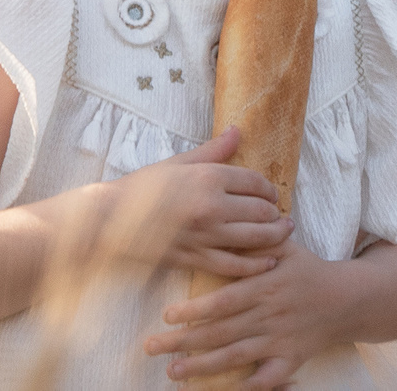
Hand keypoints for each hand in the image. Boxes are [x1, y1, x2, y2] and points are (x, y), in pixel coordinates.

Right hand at [101, 129, 290, 278]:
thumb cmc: (142, 188)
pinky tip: (269, 261)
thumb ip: (213, 151)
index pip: (254, 182)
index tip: (272, 193)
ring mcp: (205, 235)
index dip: (268, 188)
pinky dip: (257, 265)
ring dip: (276, 236)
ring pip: (255, 238)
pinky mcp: (197, 259)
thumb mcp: (178, 162)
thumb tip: (238, 130)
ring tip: (285, 232)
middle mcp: (211, 206)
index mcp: (208, 177)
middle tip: (282, 215)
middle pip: (261, 211)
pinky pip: (236, 265)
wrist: (112, 220)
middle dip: (276, 213)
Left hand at [145, 239, 345, 386]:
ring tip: (173, 372)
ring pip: (237, 357)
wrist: (347, 300)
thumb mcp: (285, 247)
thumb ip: (254, 241)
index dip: (197, 310)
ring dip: (203, 367)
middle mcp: (270, 316)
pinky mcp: (290, 360)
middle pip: (222, 332)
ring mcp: (280, 341)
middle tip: (152, 346)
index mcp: (266, 286)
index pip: (225, 301)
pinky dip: (248, 387)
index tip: (168, 315)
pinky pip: (267, 379)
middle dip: (184, 341)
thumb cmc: (308, 270)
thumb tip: (222, 229)